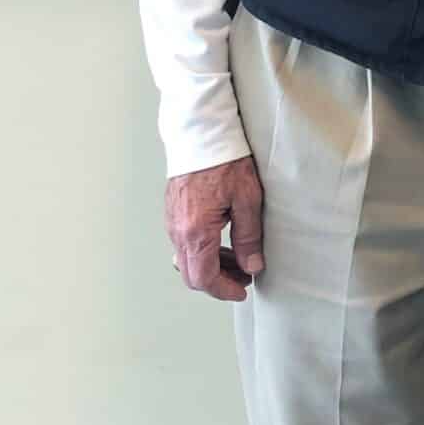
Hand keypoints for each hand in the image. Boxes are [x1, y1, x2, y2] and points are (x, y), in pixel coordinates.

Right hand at [167, 158, 266, 300]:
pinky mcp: (173, 213)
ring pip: (187, 259)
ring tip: (239, 257)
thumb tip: (252, 265)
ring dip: (212, 266)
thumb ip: (249, 237)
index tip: (242, 290)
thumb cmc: (224, 160)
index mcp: (196, 231)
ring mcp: (172, 221)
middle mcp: (178, 230)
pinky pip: (184, 243)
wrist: (201, 134)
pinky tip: (222, 239)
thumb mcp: (247, 200)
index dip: (224, 290)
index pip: (205, 278)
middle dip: (219, 281)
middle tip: (244, 275)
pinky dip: (203, 250)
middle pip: (192, 274)